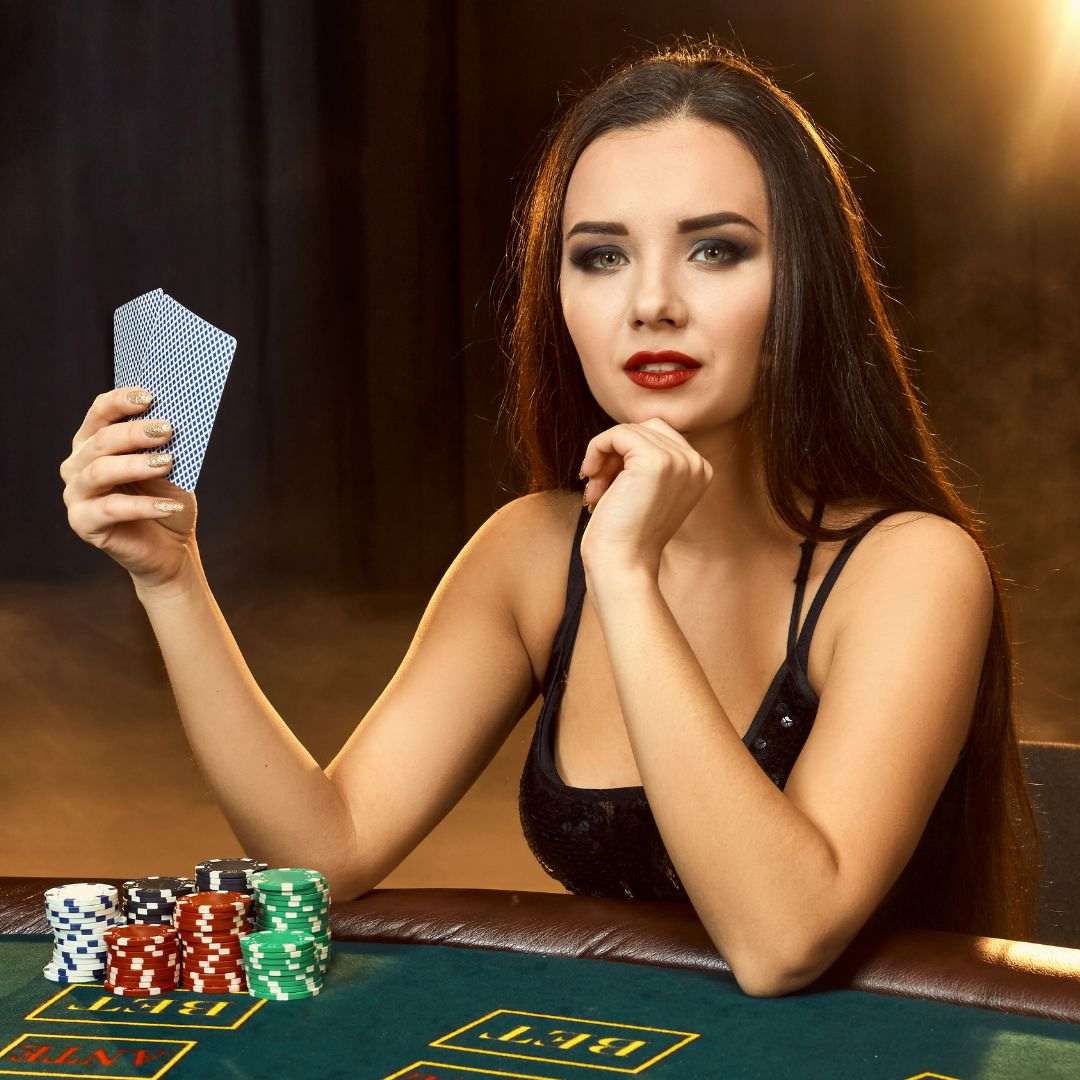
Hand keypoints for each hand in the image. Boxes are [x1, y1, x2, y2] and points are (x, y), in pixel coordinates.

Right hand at [60, 388, 199, 591]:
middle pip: (100, 441)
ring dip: (136, 464)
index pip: (98, 414)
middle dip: (134, 432)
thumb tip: (175, 419)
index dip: (120, 401)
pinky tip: (171, 506)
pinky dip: (144, 505)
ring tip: (168, 462)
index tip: (151, 396)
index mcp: (94, 445)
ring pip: (99, 471)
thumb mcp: (169, 467)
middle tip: (167, 430)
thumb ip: (163, 445)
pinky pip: (110, 509)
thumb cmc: (165, 500)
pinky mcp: (83, 523)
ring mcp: (76, 495)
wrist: (170, 547)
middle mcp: (77, 466)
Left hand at [578, 417, 713, 578]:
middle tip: (599, 487)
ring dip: (603, 457)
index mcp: (700, 470)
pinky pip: (616, 434)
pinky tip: (590, 477)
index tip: (609, 485)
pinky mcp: (654, 460)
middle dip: (615, 454)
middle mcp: (696, 463)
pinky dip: (595, 450)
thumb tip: (620, 434)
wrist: (622, 565)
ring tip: (595, 490)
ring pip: (628, 430)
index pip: (658, 436)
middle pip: (645, 429)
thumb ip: (644, 462)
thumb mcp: (644, 491)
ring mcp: (678, 460)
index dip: (626, 455)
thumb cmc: (625, 534)